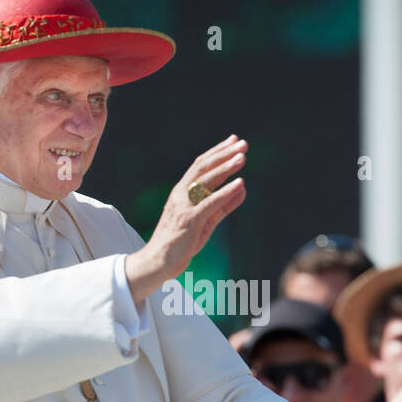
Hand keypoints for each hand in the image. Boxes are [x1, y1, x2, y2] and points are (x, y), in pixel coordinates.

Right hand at [124, 135, 247, 301]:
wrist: (159, 261)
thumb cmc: (181, 241)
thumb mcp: (206, 221)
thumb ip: (224, 205)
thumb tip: (242, 188)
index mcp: (182, 192)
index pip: (200, 165)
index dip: (217, 152)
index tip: (233, 141)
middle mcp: (181, 194)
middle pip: (203, 167)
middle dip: (224, 154)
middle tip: (243, 144)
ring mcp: (184, 206)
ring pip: (206, 181)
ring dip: (226, 167)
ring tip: (242, 157)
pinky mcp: (190, 221)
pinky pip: (210, 203)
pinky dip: (226, 192)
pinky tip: (240, 184)